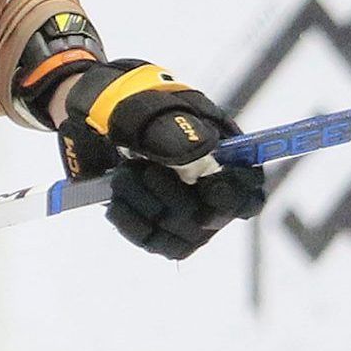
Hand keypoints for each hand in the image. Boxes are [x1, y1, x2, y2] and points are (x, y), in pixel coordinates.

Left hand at [56, 60, 266, 259]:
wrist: (101, 120)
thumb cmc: (139, 110)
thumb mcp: (154, 109)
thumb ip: (176, 131)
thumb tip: (199, 154)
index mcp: (227, 159)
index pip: (248, 193)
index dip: (233, 197)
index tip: (210, 187)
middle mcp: (212, 195)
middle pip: (210, 221)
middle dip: (173, 197)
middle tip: (144, 170)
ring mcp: (185, 218)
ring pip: (179, 236)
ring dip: (145, 206)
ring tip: (123, 175)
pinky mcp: (157, 231)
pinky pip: (150, 241)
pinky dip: (128, 220)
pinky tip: (115, 199)